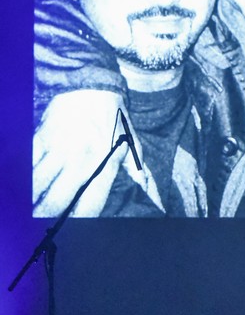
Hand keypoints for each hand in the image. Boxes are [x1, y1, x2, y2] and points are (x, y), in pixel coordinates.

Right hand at [33, 90, 143, 216]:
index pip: (89, 206)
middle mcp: (81, 161)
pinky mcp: (42, 137)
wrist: (94, 83)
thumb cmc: (115, 117)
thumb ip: (137, 172)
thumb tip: (152, 194)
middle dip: (48, 217)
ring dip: (33, 201)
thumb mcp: (133, 143)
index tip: (69, 230)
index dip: (78, 223)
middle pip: (57, 201)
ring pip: (38, 185)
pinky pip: (28, 163)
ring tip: (30, 211)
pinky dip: (25, 178)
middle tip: (44, 228)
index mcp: (104, 165)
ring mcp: (59, 149)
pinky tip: (23, 189)